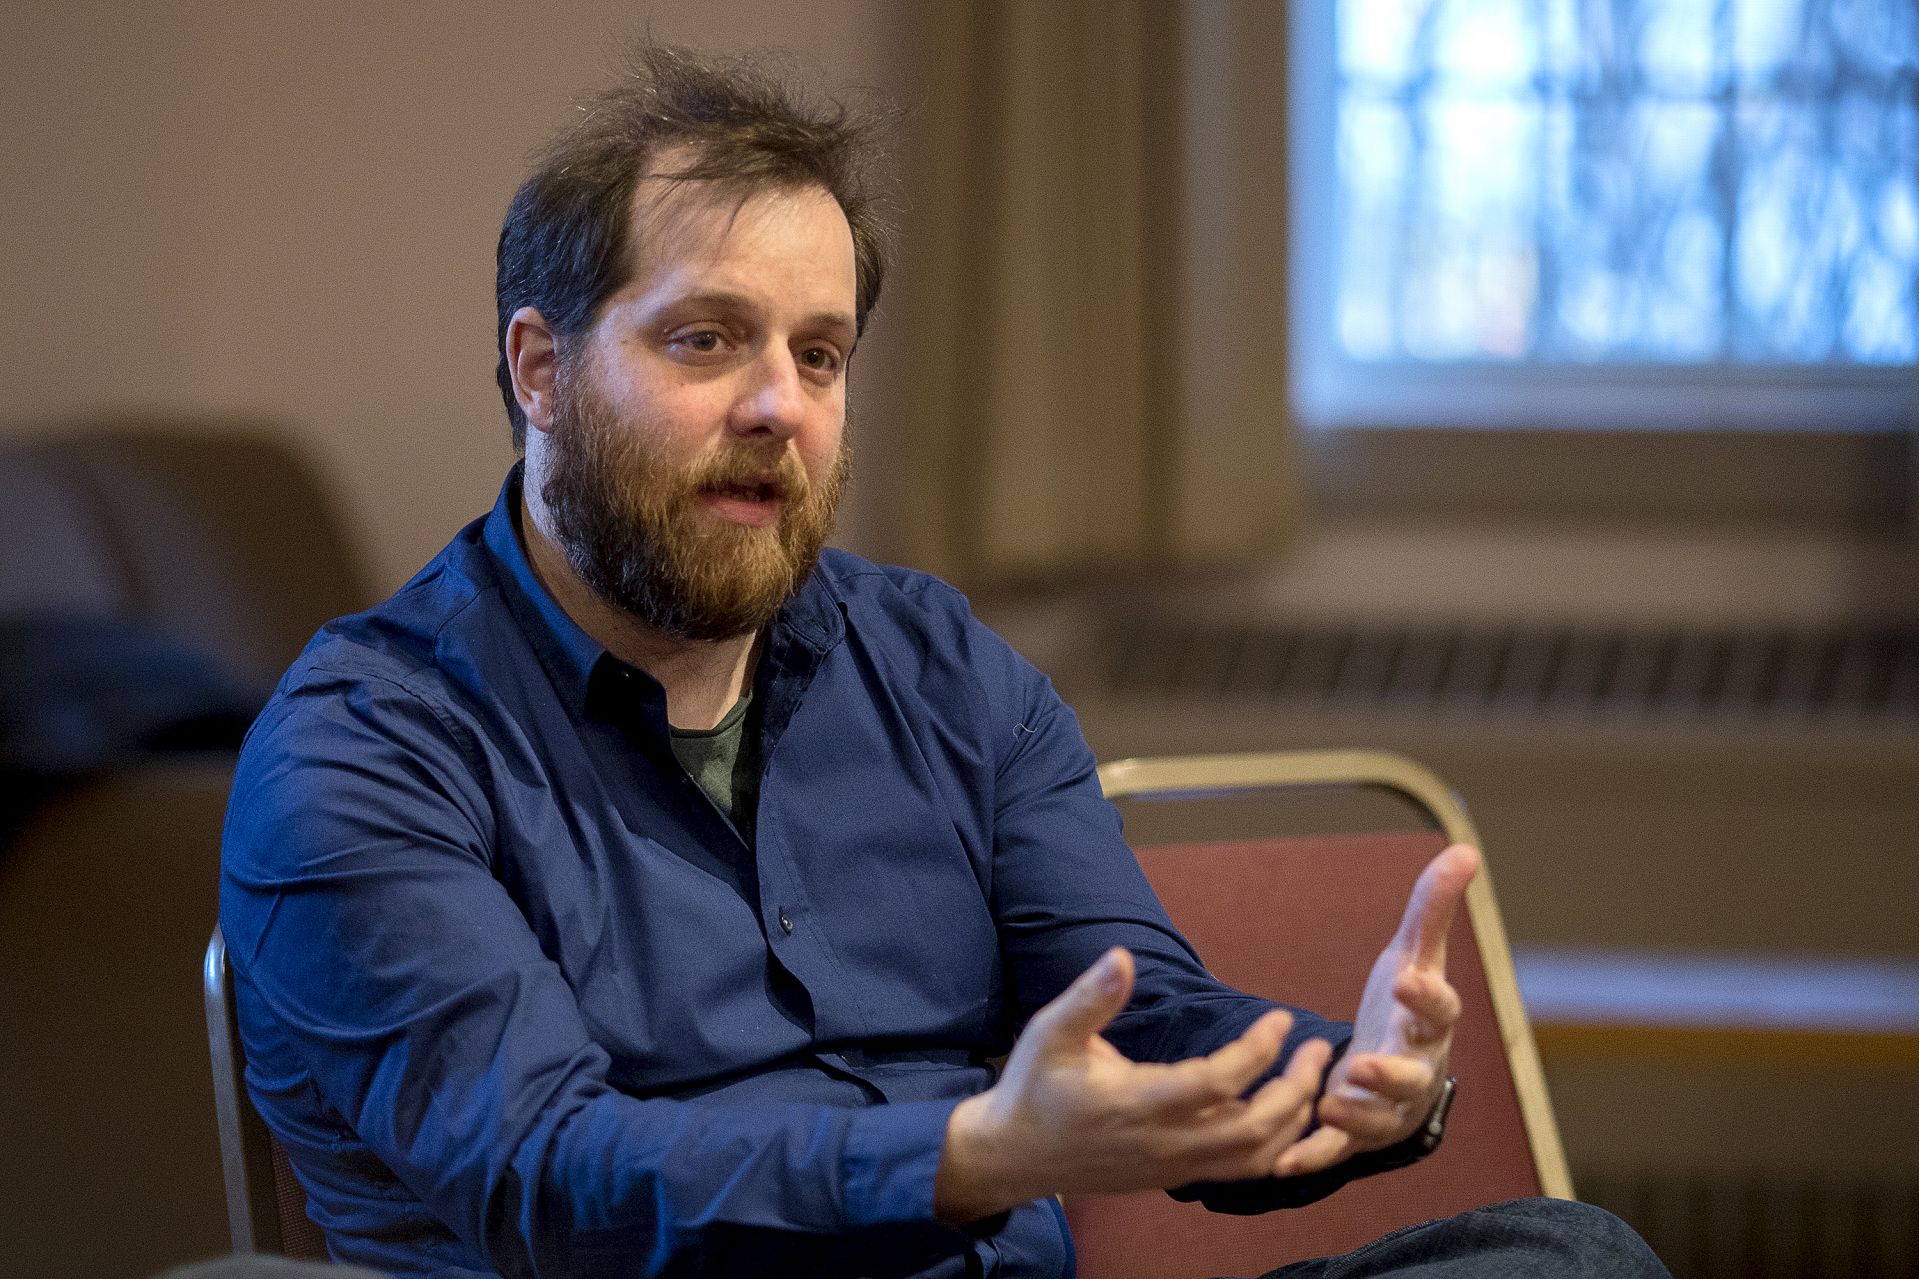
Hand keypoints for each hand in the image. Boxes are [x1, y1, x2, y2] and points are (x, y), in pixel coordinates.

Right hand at [935, 947, 1333, 1221]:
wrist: (1016, 1154)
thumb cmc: (1034, 1087)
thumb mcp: (1050, 1033)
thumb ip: (1090, 998)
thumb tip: (1121, 956)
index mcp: (1136, 1104)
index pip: (1216, 1083)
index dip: (1257, 1052)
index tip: (1281, 1019)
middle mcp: (1163, 1144)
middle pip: (1252, 1130)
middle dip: (1295, 1089)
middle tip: (1318, 1049)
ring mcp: (1173, 1167)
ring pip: (1254, 1159)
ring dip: (1293, 1120)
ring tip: (1311, 1078)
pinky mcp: (1176, 1177)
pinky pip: (1240, 1172)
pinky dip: (1274, 1146)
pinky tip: (1286, 1114)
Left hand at [1274, 842, 1479, 1176]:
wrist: (1396, 1071)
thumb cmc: (1407, 1007)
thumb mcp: (1415, 954)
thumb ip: (1431, 907)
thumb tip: (1465, 848)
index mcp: (1429, 1024)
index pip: (1440, 1010)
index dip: (1427, 997)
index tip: (1407, 980)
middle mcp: (1414, 1071)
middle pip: (1411, 1078)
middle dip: (1388, 1074)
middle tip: (1361, 1065)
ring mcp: (1386, 1109)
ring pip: (1374, 1121)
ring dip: (1351, 1115)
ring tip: (1326, 1101)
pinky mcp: (1354, 1135)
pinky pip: (1335, 1151)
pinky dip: (1311, 1156)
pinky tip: (1282, 1161)